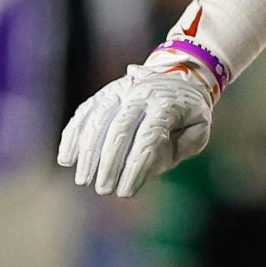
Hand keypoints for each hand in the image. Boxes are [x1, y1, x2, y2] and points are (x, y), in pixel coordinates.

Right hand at [58, 51, 219, 196]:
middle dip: (108, 164)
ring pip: (96, 120)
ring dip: (87, 153)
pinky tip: (66, 159)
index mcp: (167, 105)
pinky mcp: (105, 93)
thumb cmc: (190, 111)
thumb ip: (180, 148)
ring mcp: (120, 91)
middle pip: (118, 130)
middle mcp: (140, 95)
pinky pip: (84, 113)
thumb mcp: (199, 128)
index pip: (147, 139)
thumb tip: (150, 165)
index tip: (125, 193)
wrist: (181, 74)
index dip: (134, 168)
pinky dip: (73, 136)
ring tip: (83, 180)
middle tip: (103, 190)